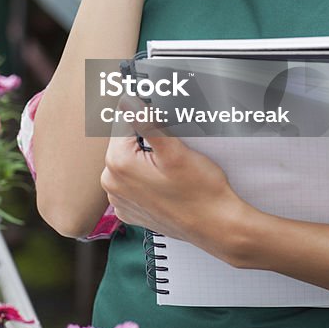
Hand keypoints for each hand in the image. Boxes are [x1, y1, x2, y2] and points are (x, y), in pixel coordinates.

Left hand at [101, 130, 237, 253]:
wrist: (216, 226)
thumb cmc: (201, 192)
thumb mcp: (175, 150)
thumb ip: (146, 122)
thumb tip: (127, 101)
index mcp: (118, 164)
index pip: (123, 121)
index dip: (145, 117)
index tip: (162, 124)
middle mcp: (111, 183)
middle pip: (125, 141)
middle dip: (145, 138)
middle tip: (172, 149)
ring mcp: (120, 199)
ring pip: (130, 160)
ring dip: (146, 157)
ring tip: (171, 168)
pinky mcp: (130, 210)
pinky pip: (133, 181)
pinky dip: (146, 177)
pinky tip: (166, 182)